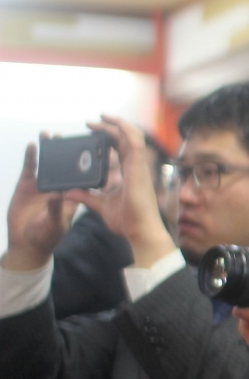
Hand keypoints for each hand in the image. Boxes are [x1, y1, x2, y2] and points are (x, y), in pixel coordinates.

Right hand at [4, 142, 78, 270]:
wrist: (25, 244)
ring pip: (48, 163)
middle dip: (67, 151)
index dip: (88, 164)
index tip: (93, 149)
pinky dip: (31, 157)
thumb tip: (59, 194)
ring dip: (50, 149)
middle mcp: (59, 188)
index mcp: (73, 196)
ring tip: (51, 135)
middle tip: (70, 136)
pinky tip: (33, 145)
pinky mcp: (27, 186)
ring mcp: (43, 185)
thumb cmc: (47, 237)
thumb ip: (57, 209)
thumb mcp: (55, 224)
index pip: (83, 177)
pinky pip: (30, 168)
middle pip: (66, 165)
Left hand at [66, 116, 173, 267]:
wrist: (139, 231)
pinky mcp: (139, 168)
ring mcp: (139, 167)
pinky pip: (135, 143)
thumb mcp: (100, 206)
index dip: (110, 137)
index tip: (93, 132)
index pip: (122, 149)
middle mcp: (136, 167)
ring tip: (101, 117)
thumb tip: (69, 193)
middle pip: (126, 139)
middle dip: (110, 127)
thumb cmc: (127, 221)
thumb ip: (87, 197)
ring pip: (132, 136)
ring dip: (117, 124)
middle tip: (92, 122)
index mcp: (130, 174)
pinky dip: (125, 130)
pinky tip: (114, 124)